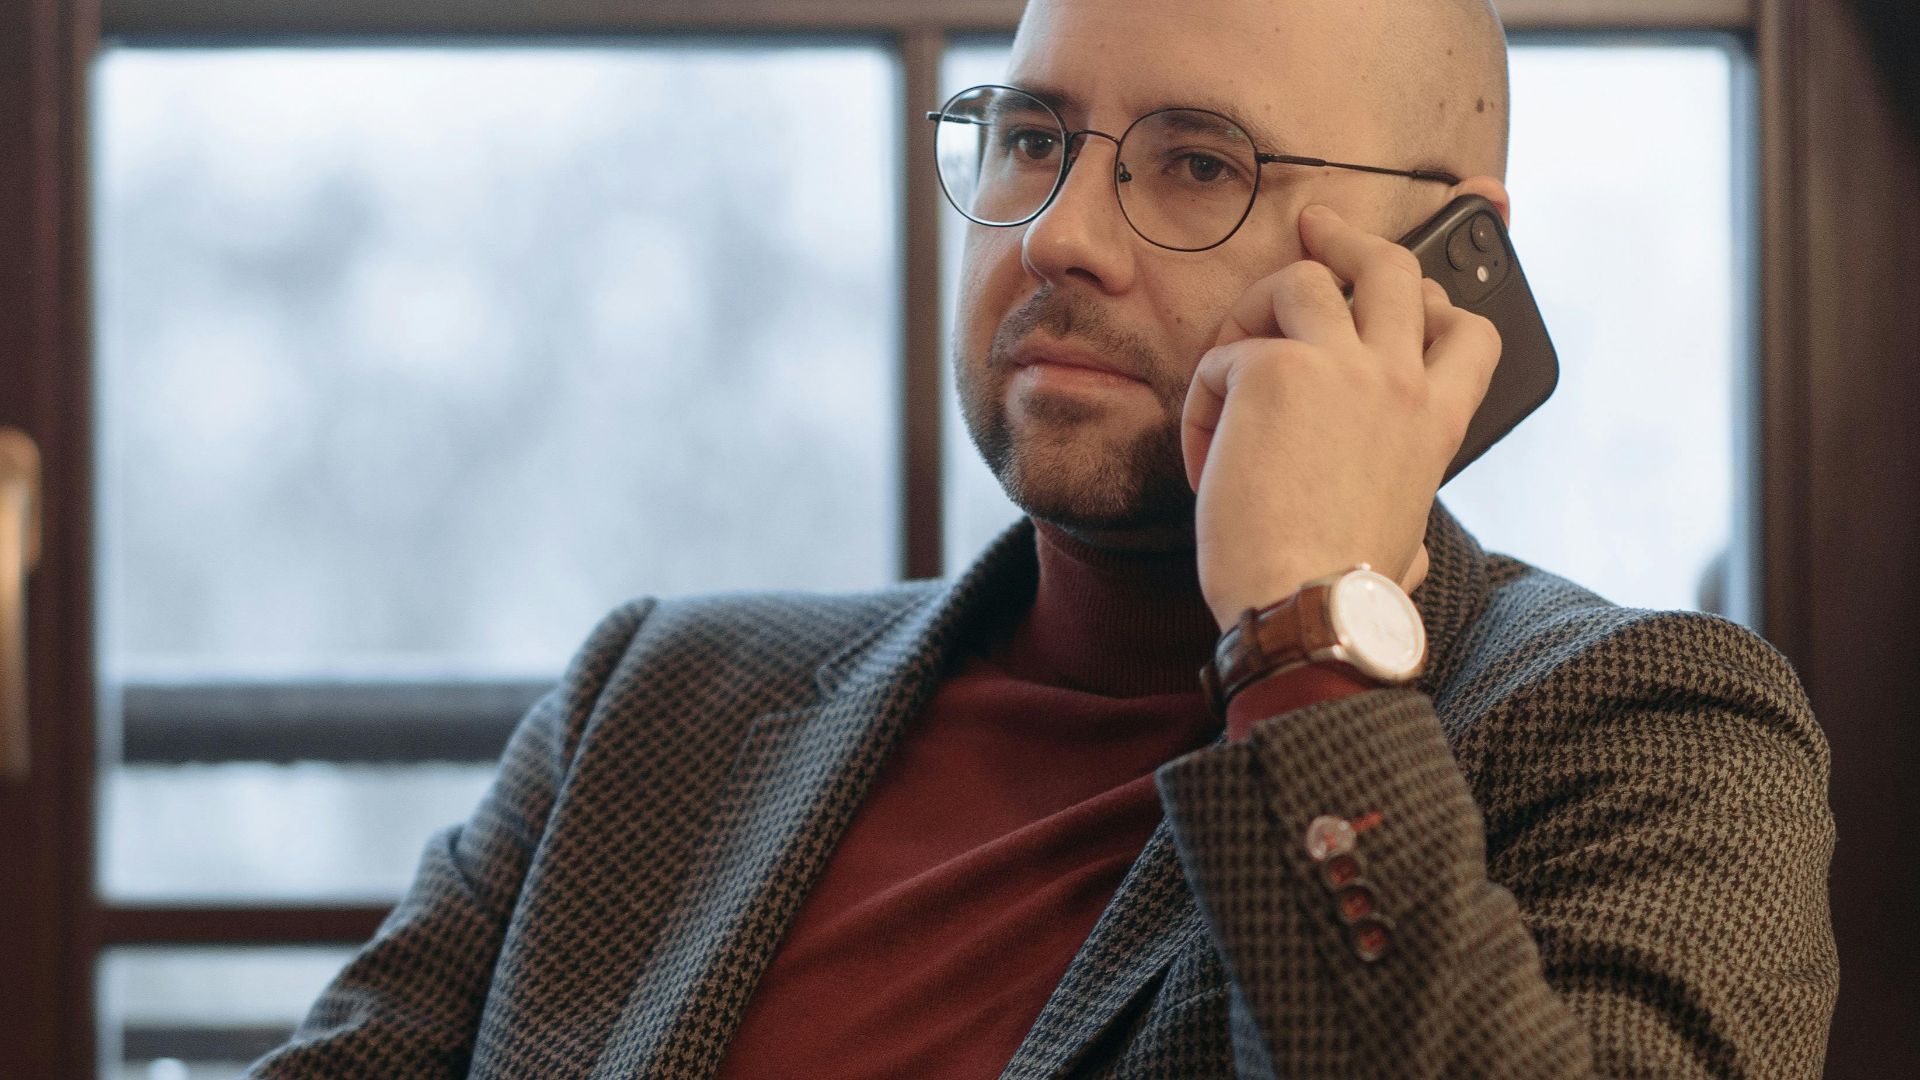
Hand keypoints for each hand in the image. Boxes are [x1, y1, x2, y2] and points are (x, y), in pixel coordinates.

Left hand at [1180, 203, 1501, 631]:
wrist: (1308, 612)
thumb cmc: (1345, 597)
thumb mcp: (1404, 546)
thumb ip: (1410, 521)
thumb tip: (1411, 555)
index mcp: (1437, 423)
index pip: (1468, 331)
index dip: (1439, 300)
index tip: (1412, 292)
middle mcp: (1400, 379)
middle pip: (1389, 268)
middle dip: (1351, 240)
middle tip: (1315, 229)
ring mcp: (1341, 366)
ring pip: (1303, 279)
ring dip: (1257, 306)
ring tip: (1229, 353)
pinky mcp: (1273, 370)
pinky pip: (1225, 354)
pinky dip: (1206, 399)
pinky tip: (1206, 459)